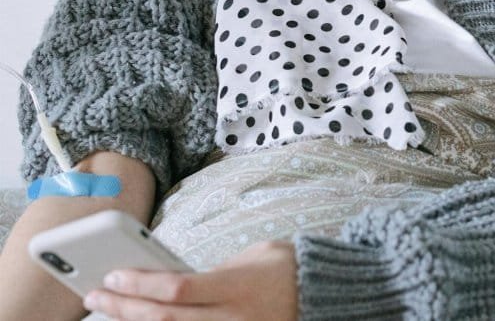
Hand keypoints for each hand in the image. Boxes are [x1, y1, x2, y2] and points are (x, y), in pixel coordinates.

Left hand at [83, 240, 297, 320]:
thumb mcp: (253, 256)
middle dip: (123, 306)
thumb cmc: (288, 268)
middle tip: (94, 294)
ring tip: (109, 310)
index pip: (178, 290)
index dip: (140, 284)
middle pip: (165, 318)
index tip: (113, 273)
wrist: (323, 295)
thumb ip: (214, 272)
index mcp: (238, 287)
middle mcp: (233, 318)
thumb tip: (174, 283)